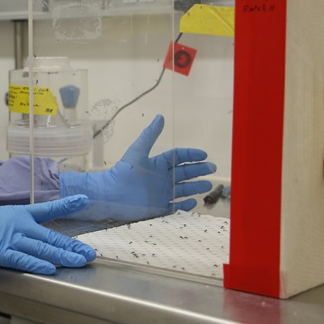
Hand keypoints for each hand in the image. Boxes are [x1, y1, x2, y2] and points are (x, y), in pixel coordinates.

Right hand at [0, 195, 95, 276]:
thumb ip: (8, 225)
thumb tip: (19, 232)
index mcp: (15, 214)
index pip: (46, 209)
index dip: (66, 205)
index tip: (83, 200)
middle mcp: (16, 224)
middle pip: (50, 235)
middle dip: (72, 245)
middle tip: (90, 253)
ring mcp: (9, 237)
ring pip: (43, 248)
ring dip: (64, 256)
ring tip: (81, 262)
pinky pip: (23, 259)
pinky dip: (38, 264)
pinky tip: (52, 269)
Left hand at [60, 114, 215, 221]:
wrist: (111, 195)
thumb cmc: (123, 172)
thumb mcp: (138, 151)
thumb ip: (149, 135)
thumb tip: (160, 116)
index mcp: (158, 163)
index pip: (179, 157)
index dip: (191, 155)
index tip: (204, 154)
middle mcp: (162, 177)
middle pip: (185, 172)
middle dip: (199, 170)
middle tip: (212, 168)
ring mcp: (162, 192)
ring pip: (184, 189)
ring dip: (196, 186)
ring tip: (208, 185)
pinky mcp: (160, 207)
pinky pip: (177, 206)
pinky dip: (186, 204)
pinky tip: (194, 201)